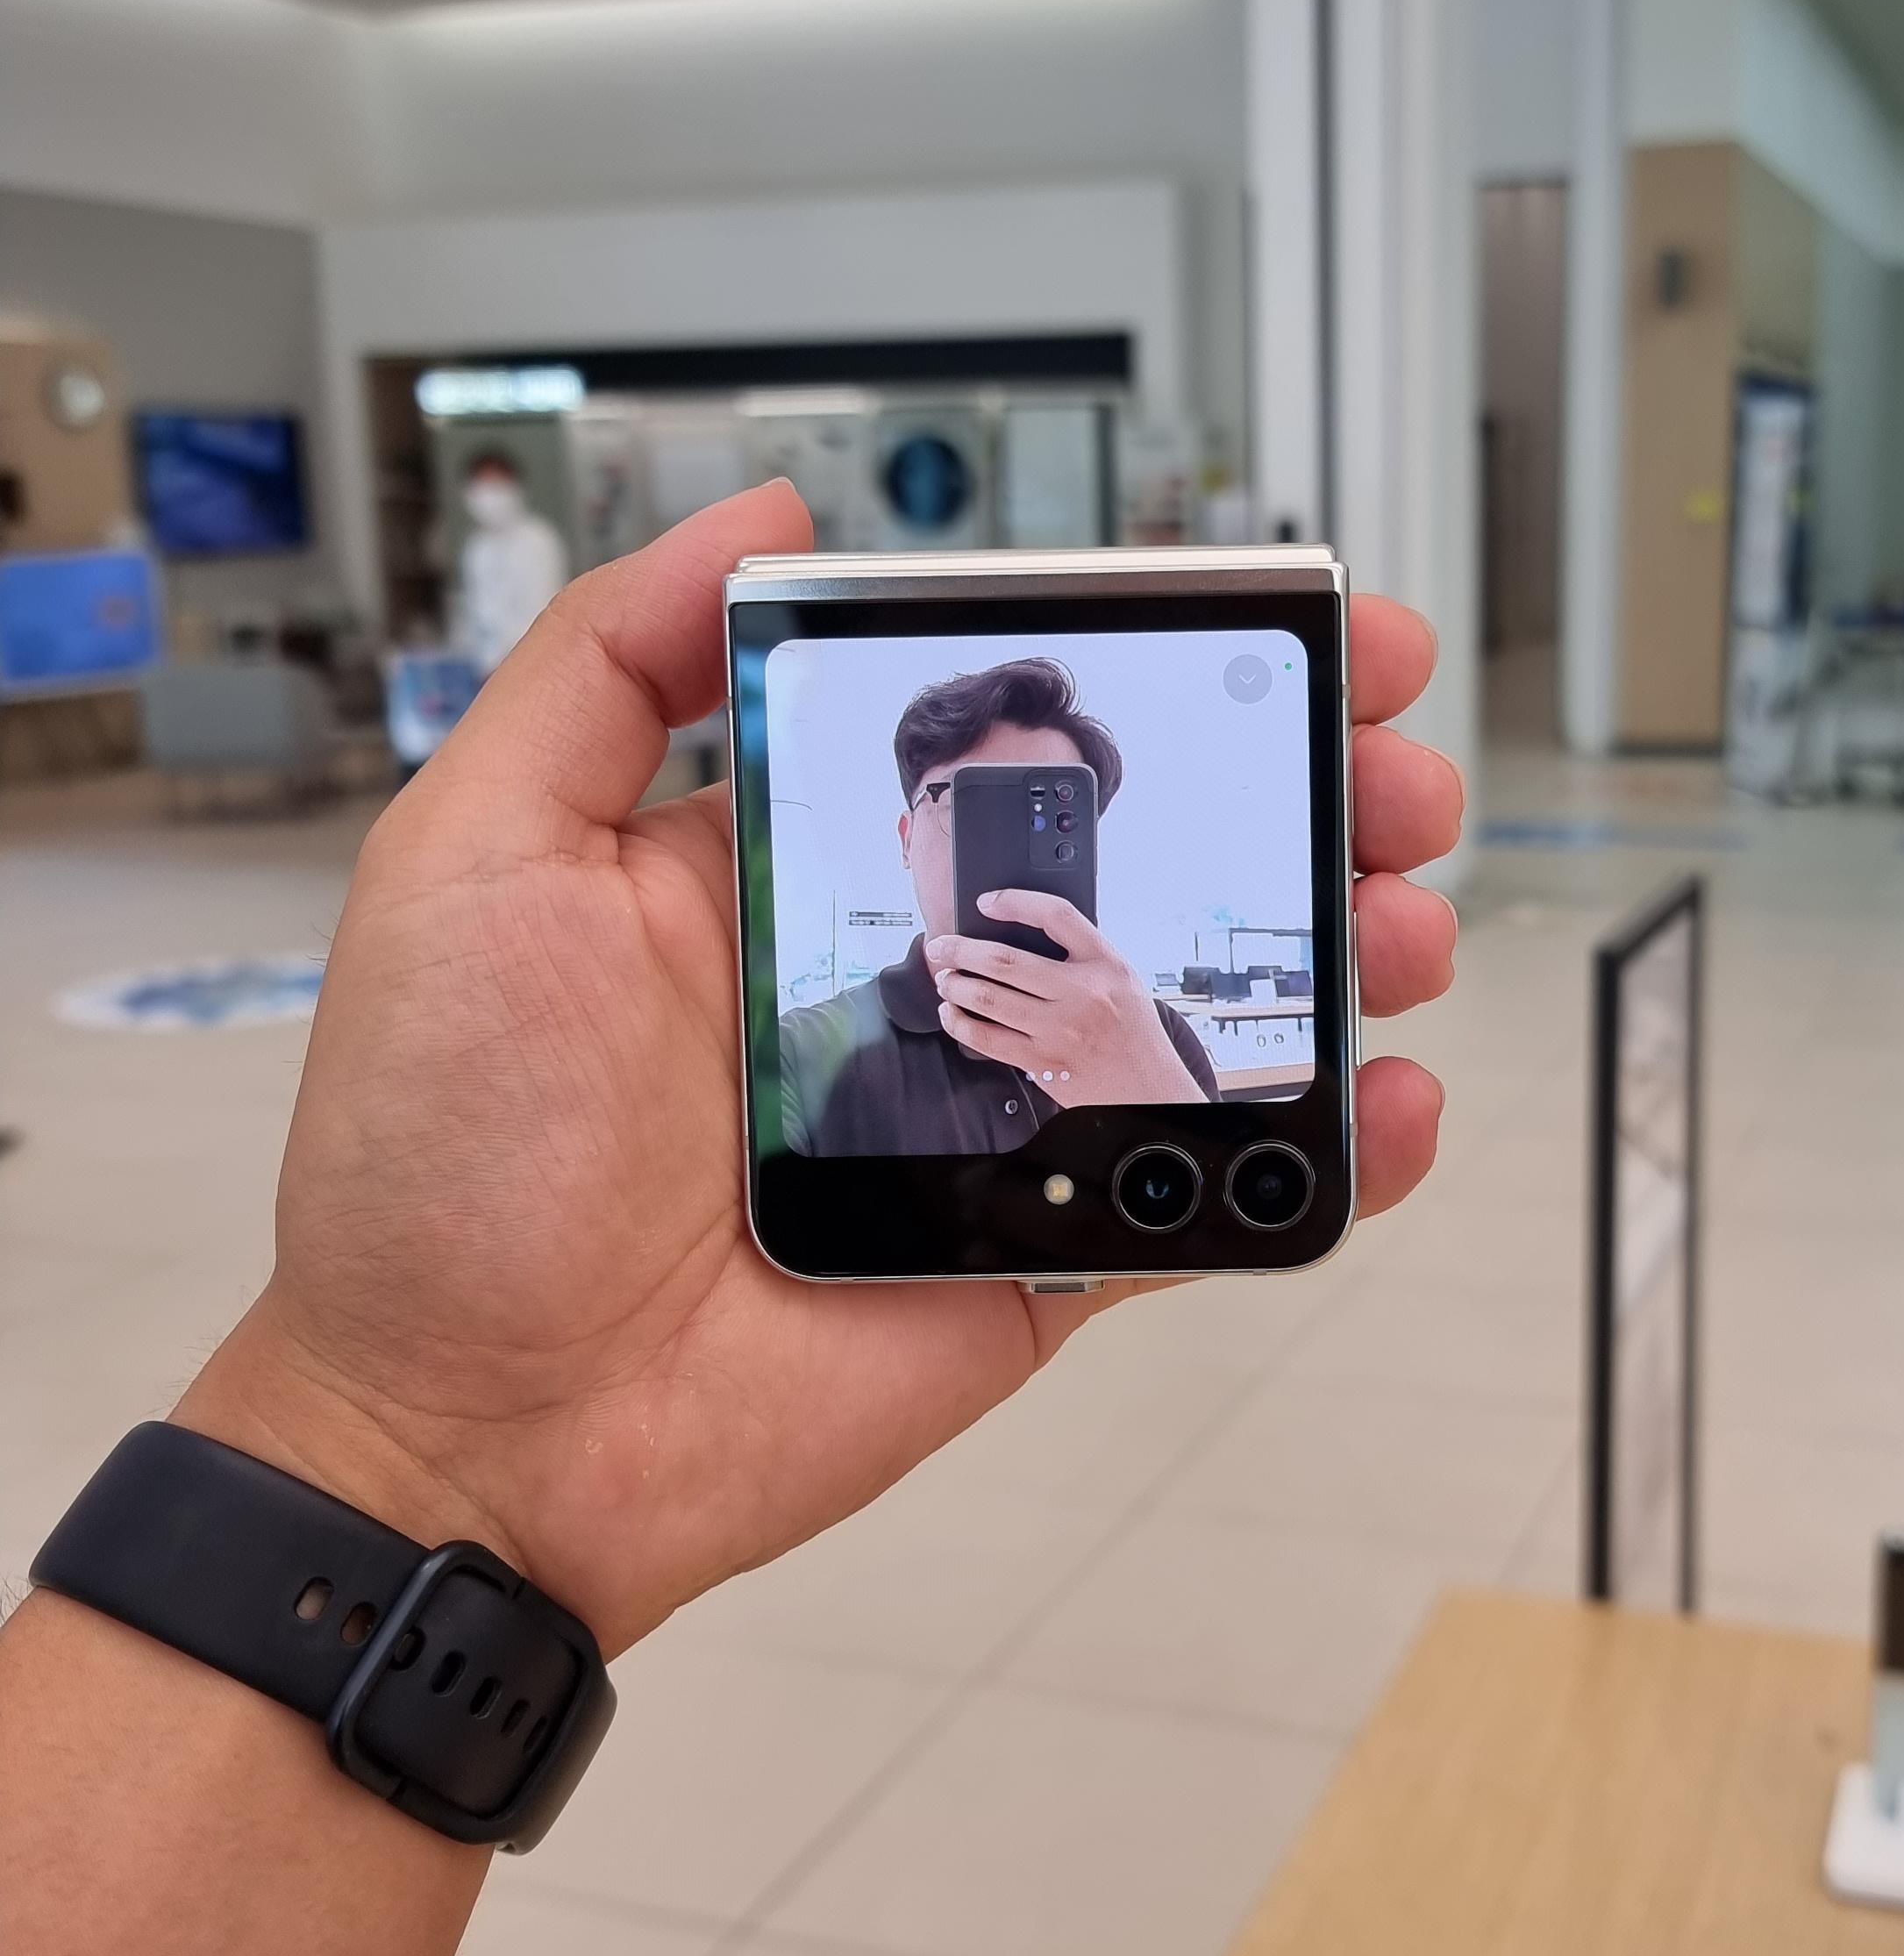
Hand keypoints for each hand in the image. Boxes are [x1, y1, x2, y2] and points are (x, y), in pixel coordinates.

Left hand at [172, 486, 1461, 1659]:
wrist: (468, 1434)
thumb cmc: (443, 1157)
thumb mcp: (476, 858)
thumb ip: (608, 670)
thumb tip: (767, 521)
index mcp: (798, 869)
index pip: (1011, 742)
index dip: (1157, 671)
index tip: (1281, 620)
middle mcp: (915, 980)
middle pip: (1153, 864)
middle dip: (1303, 796)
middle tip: (1395, 771)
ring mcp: (990, 1126)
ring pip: (1205, 1017)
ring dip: (1342, 954)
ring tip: (1408, 918)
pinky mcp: (1034, 1265)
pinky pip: (1203, 1202)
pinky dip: (1320, 1156)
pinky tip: (1392, 1102)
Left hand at [927, 896, 1206, 1104]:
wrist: (1149, 1090)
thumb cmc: (1132, 1033)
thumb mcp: (1123, 981)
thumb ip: (1084, 957)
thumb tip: (1021, 937)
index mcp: (1106, 964)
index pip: (1056, 916)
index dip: (1015, 902)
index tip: (987, 902)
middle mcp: (1083, 993)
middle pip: (1006, 960)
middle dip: (961, 950)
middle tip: (940, 946)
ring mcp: (1060, 1030)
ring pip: (989, 999)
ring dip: (955, 986)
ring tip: (945, 979)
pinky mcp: (1043, 1062)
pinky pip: (988, 1039)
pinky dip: (960, 1024)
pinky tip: (951, 1015)